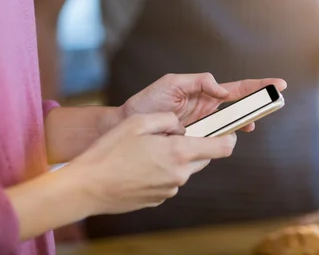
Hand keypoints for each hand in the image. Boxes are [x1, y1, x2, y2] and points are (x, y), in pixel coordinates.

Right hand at [69, 112, 236, 214]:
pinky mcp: (159, 199)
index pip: (223, 148)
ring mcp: (170, 189)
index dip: (229, 137)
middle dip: (197, 144)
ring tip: (149, 150)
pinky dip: (163, 170)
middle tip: (174, 135)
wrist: (88, 186)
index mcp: (179, 152)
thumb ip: (169, 120)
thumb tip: (181, 126)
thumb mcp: (140, 122)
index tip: (228, 130)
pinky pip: (170, 180)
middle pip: (204, 157)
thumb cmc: (110, 151)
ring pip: (185, 168)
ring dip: (176, 157)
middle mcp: (180, 174)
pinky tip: (140, 165)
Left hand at [120, 73, 286, 130]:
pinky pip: (215, 143)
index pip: (237, 89)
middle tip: (275, 103)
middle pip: (241, 107)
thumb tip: (223, 90)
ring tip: (252, 123)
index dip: (258, 86)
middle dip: (259, 104)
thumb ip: (199, 82)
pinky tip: (228, 140)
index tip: (279, 85)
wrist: (127, 124)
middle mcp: (209, 110)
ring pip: (231, 127)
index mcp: (206, 93)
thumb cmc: (149, 101)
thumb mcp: (172, 83)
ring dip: (243, 124)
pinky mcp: (196, 142)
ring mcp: (204, 127)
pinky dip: (224, 142)